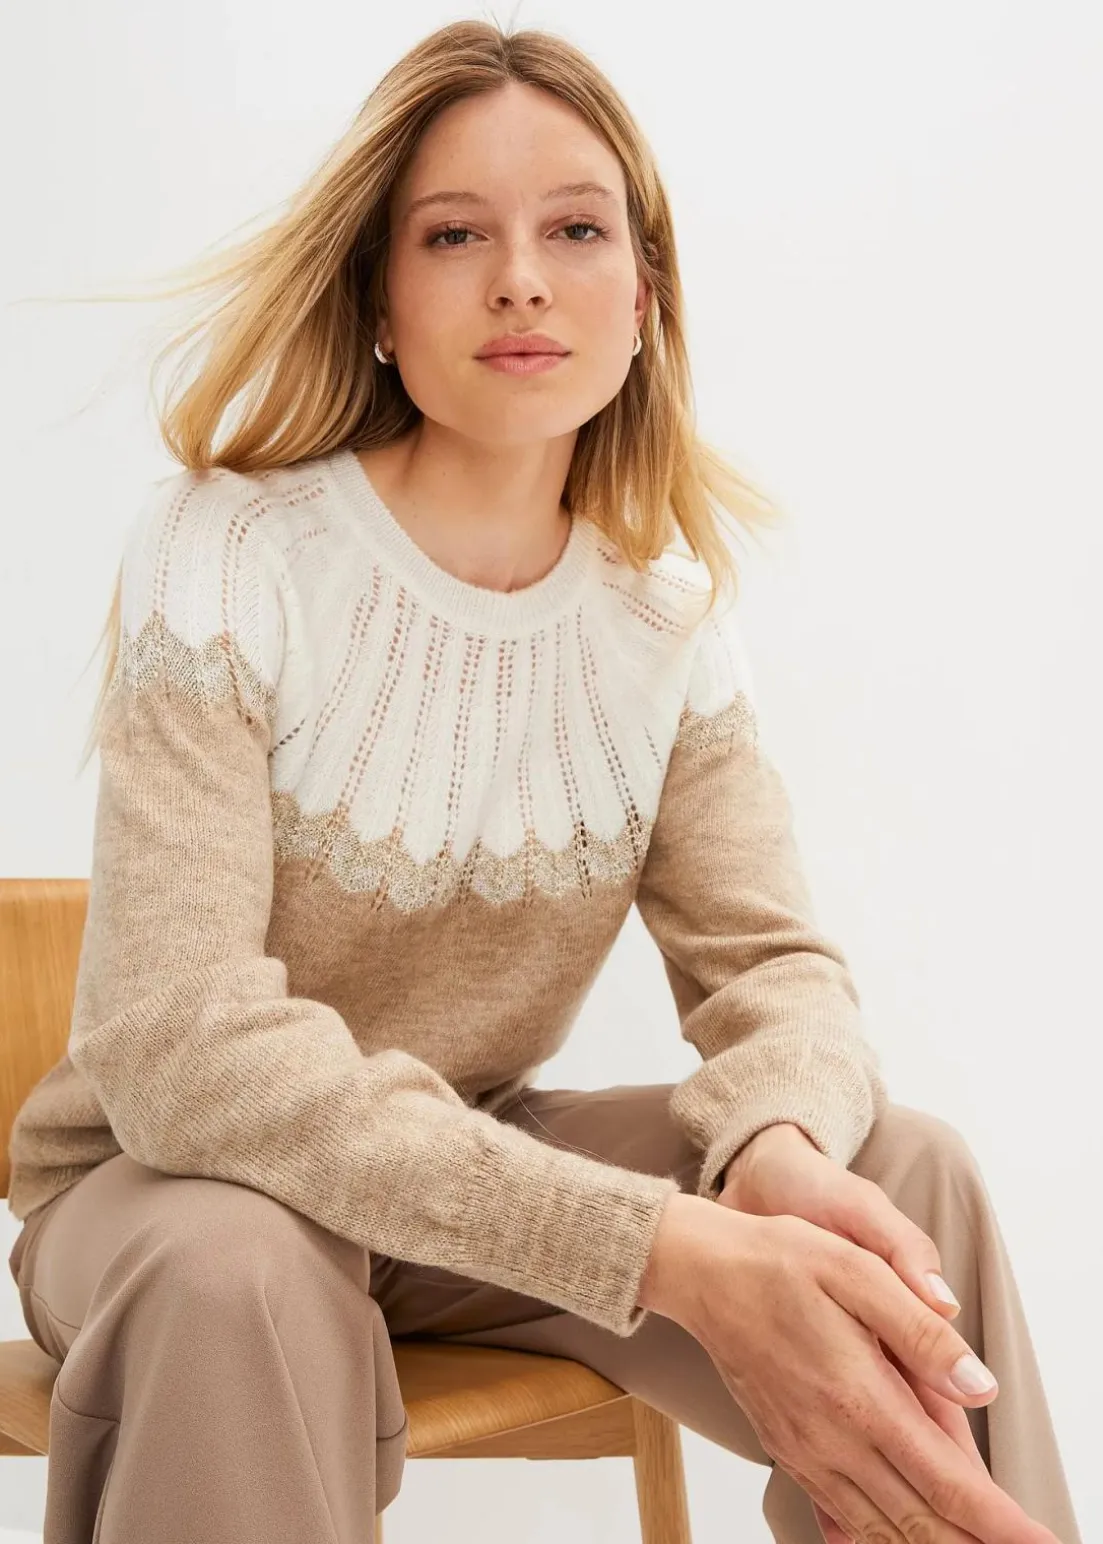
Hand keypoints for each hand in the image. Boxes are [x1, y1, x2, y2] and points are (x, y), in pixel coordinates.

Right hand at [717, 1124, 989, 1540]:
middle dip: (974, 1543)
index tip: (1035, 1540)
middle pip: (921, 1521)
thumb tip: (979, 1386)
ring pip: (881, 1528)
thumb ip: (921, 1333)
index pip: (948, 1482)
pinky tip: (886, 1542)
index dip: (1000, 1521)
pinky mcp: (788, 1449)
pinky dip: (873, 1538)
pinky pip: (840, 1514)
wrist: (702, 1271)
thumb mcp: (858, 1270)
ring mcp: (806, 1451)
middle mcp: (833, 1439)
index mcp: (860, 1396)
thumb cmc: (778, 1259)